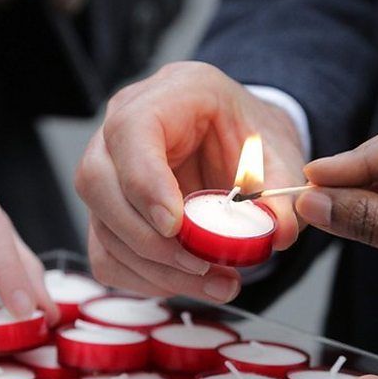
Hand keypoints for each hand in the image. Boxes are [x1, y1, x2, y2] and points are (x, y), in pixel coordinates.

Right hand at [76, 62, 306, 301]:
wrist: (241, 142)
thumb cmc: (251, 138)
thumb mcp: (279, 154)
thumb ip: (281, 191)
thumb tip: (276, 234)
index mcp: (169, 95)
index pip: (130, 131)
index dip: (145, 183)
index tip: (174, 225)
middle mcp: (122, 128)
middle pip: (96, 182)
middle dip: (146, 238)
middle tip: (198, 264)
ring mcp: (108, 170)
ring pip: (101, 226)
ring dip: (153, 268)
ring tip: (211, 283)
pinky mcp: (108, 211)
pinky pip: (106, 254)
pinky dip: (144, 278)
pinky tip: (185, 282)